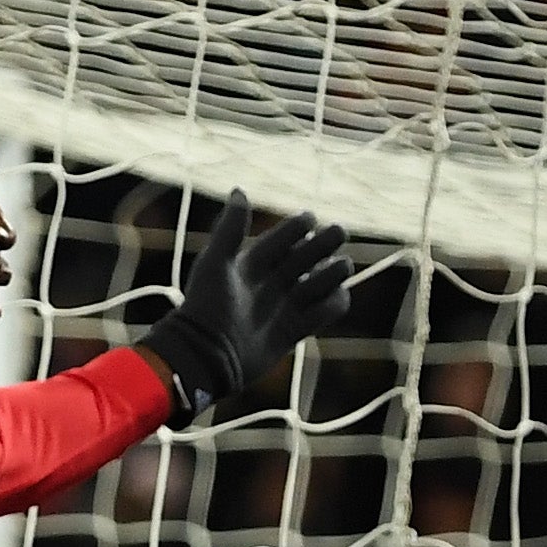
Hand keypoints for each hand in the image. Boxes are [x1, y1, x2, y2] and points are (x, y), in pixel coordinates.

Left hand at [140, 190, 351, 415]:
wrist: (207, 357)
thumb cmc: (206, 307)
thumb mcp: (216, 264)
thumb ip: (230, 228)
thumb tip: (240, 189)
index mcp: (252, 263)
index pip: (284, 236)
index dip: (299, 225)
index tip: (309, 219)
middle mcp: (270, 282)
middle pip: (307, 255)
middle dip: (325, 243)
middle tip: (338, 233)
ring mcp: (284, 306)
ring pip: (321, 282)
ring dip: (334, 272)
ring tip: (339, 267)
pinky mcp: (294, 330)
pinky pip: (324, 312)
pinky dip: (335, 303)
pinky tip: (336, 297)